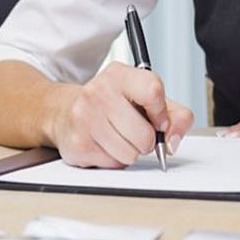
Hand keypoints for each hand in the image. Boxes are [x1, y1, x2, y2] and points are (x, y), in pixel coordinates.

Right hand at [49, 62, 194, 167]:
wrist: (65, 112)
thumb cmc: (112, 105)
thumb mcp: (146, 99)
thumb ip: (174, 116)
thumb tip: (173, 141)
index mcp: (119, 75)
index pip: (153, 91)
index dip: (162, 114)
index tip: (158, 120)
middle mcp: (99, 92)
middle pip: (145, 134)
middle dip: (147, 141)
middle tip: (135, 132)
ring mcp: (85, 118)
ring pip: (130, 154)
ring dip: (130, 152)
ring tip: (117, 137)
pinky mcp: (78, 143)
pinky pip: (113, 164)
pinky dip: (113, 159)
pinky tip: (103, 144)